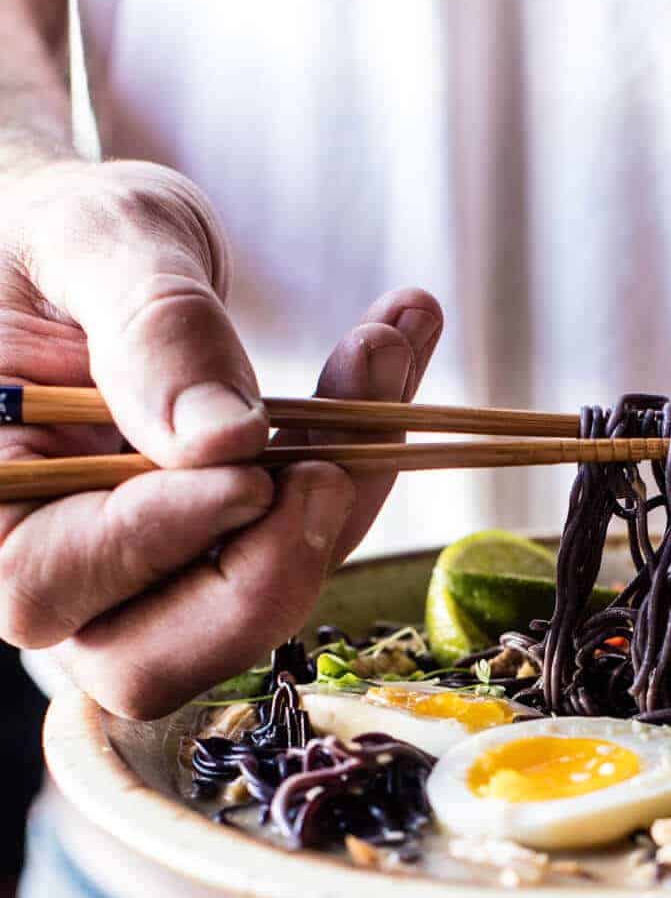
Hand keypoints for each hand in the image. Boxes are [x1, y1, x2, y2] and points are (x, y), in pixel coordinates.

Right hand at [0, 157, 441, 716]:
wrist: (101, 249)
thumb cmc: (66, 238)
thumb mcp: (93, 239)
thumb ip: (148, 329)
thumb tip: (223, 438)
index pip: (48, 580)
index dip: (156, 540)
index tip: (250, 473)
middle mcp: (54, 575)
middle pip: (147, 660)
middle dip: (260, 575)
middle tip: (330, 469)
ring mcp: (142, 589)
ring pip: (248, 617)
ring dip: (338, 504)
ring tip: (384, 348)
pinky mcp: (224, 564)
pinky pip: (302, 551)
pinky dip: (364, 462)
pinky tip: (395, 342)